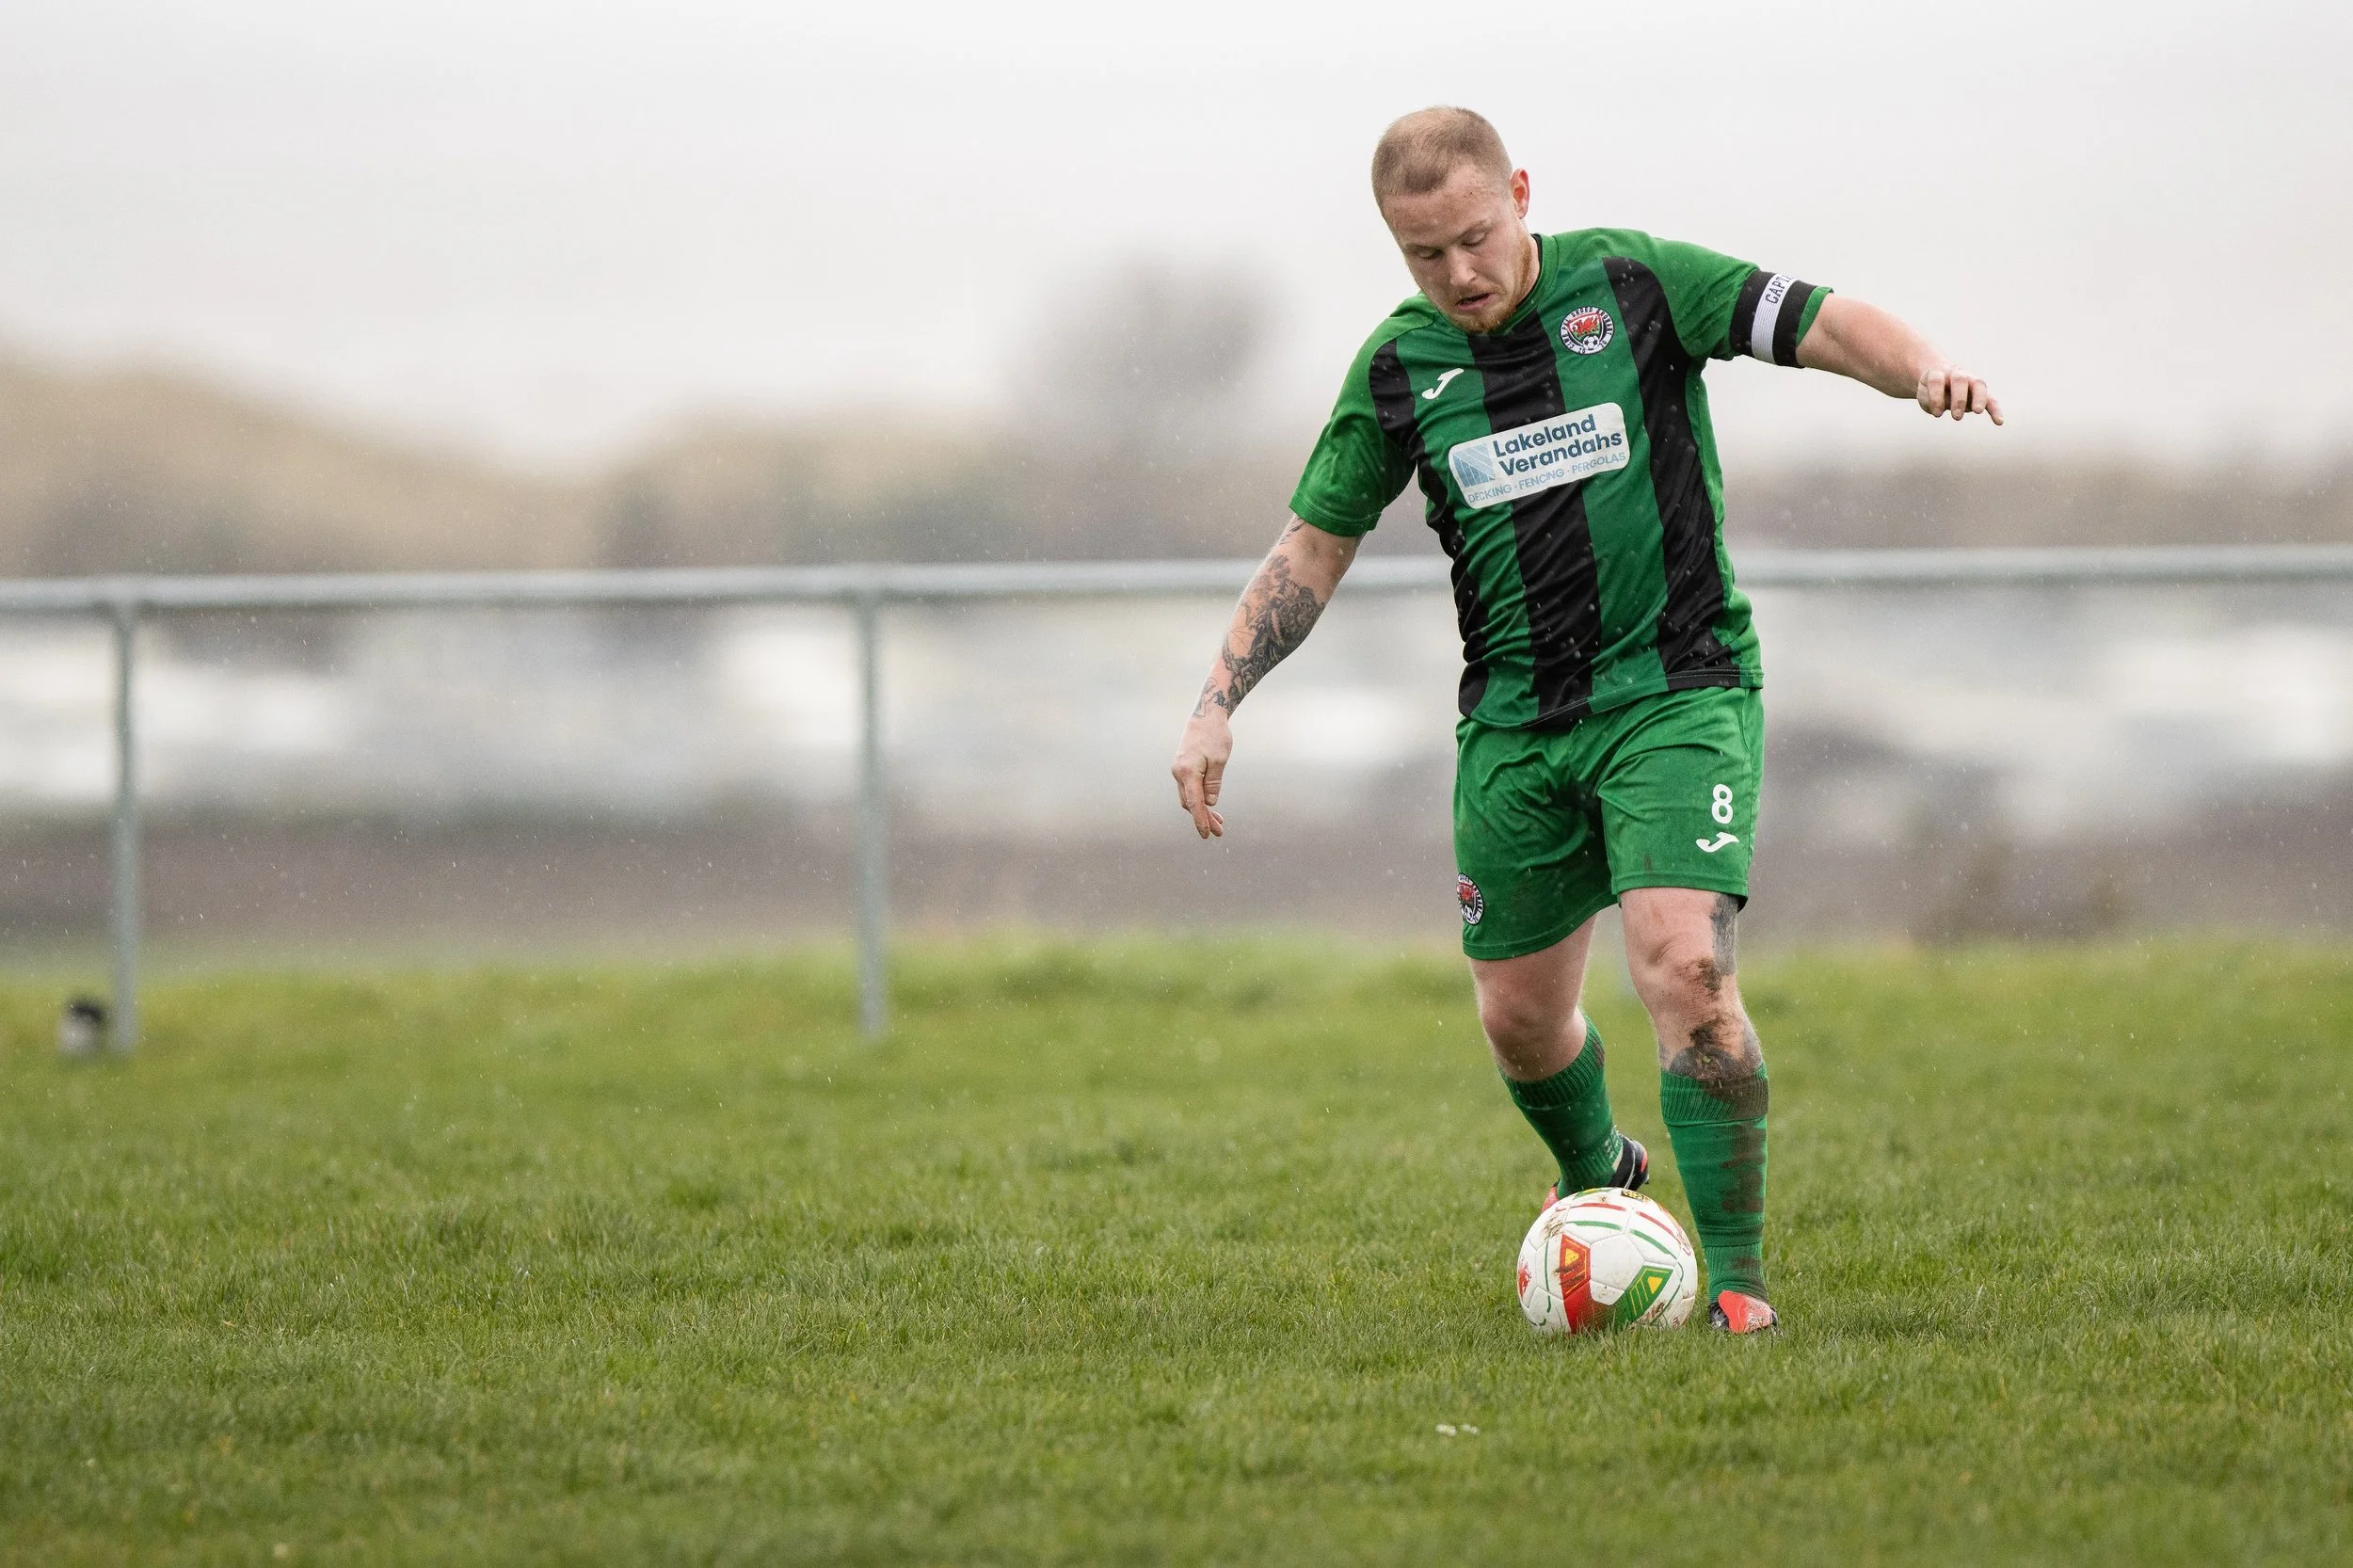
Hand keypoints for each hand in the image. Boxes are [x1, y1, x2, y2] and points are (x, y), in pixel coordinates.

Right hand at [1171, 706, 1231, 838]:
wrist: (1205, 714)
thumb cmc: (1215, 735)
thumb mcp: (1219, 760)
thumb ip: (1213, 784)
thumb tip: (1210, 803)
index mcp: (1187, 772)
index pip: (1194, 803)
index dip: (1200, 820)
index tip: (1206, 834)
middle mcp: (1178, 773)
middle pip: (1190, 803)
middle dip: (1203, 818)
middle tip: (1219, 832)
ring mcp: (1178, 770)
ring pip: (1189, 797)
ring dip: (1201, 810)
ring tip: (1218, 822)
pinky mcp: (1182, 767)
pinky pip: (1189, 788)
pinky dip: (1198, 798)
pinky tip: (1209, 805)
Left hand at [1917, 364, 2001, 423]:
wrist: (1939, 377)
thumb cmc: (1929, 390)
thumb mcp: (1924, 395)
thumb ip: (1932, 400)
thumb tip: (1946, 407)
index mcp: (1938, 372)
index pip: (1936, 381)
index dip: (1936, 397)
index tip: (1937, 414)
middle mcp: (1955, 373)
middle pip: (1959, 380)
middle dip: (1959, 399)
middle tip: (1956, 417)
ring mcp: (1970, 380)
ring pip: (1978, 384)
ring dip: (1978, 398)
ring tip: (1977, 411)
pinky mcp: (1980, 391)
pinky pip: (1990, 398)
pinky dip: (1995, 409)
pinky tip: (1999, 422)